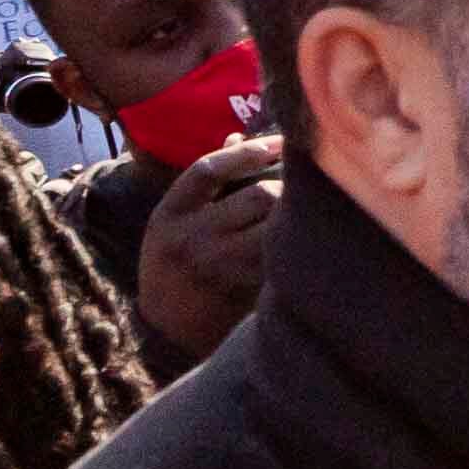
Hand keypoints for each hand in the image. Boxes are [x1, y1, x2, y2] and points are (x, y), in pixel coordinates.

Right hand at [136, 130, 285, 364]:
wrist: (165, 332)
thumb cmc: (173, 266)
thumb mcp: (173, 223)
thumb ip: (205, 184)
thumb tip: (239, 136)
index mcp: (168, 215)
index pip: (209, 169)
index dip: (248, 150)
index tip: (279, 142)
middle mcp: (190, 240)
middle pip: (257, 196)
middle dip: (285, 187)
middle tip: (298, 186)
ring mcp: (218, 268)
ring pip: (277, 227)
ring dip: (295, 215)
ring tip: (303, 210)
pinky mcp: (243, 291)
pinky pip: (282, 258)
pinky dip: (296, 244)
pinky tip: (303, 239)